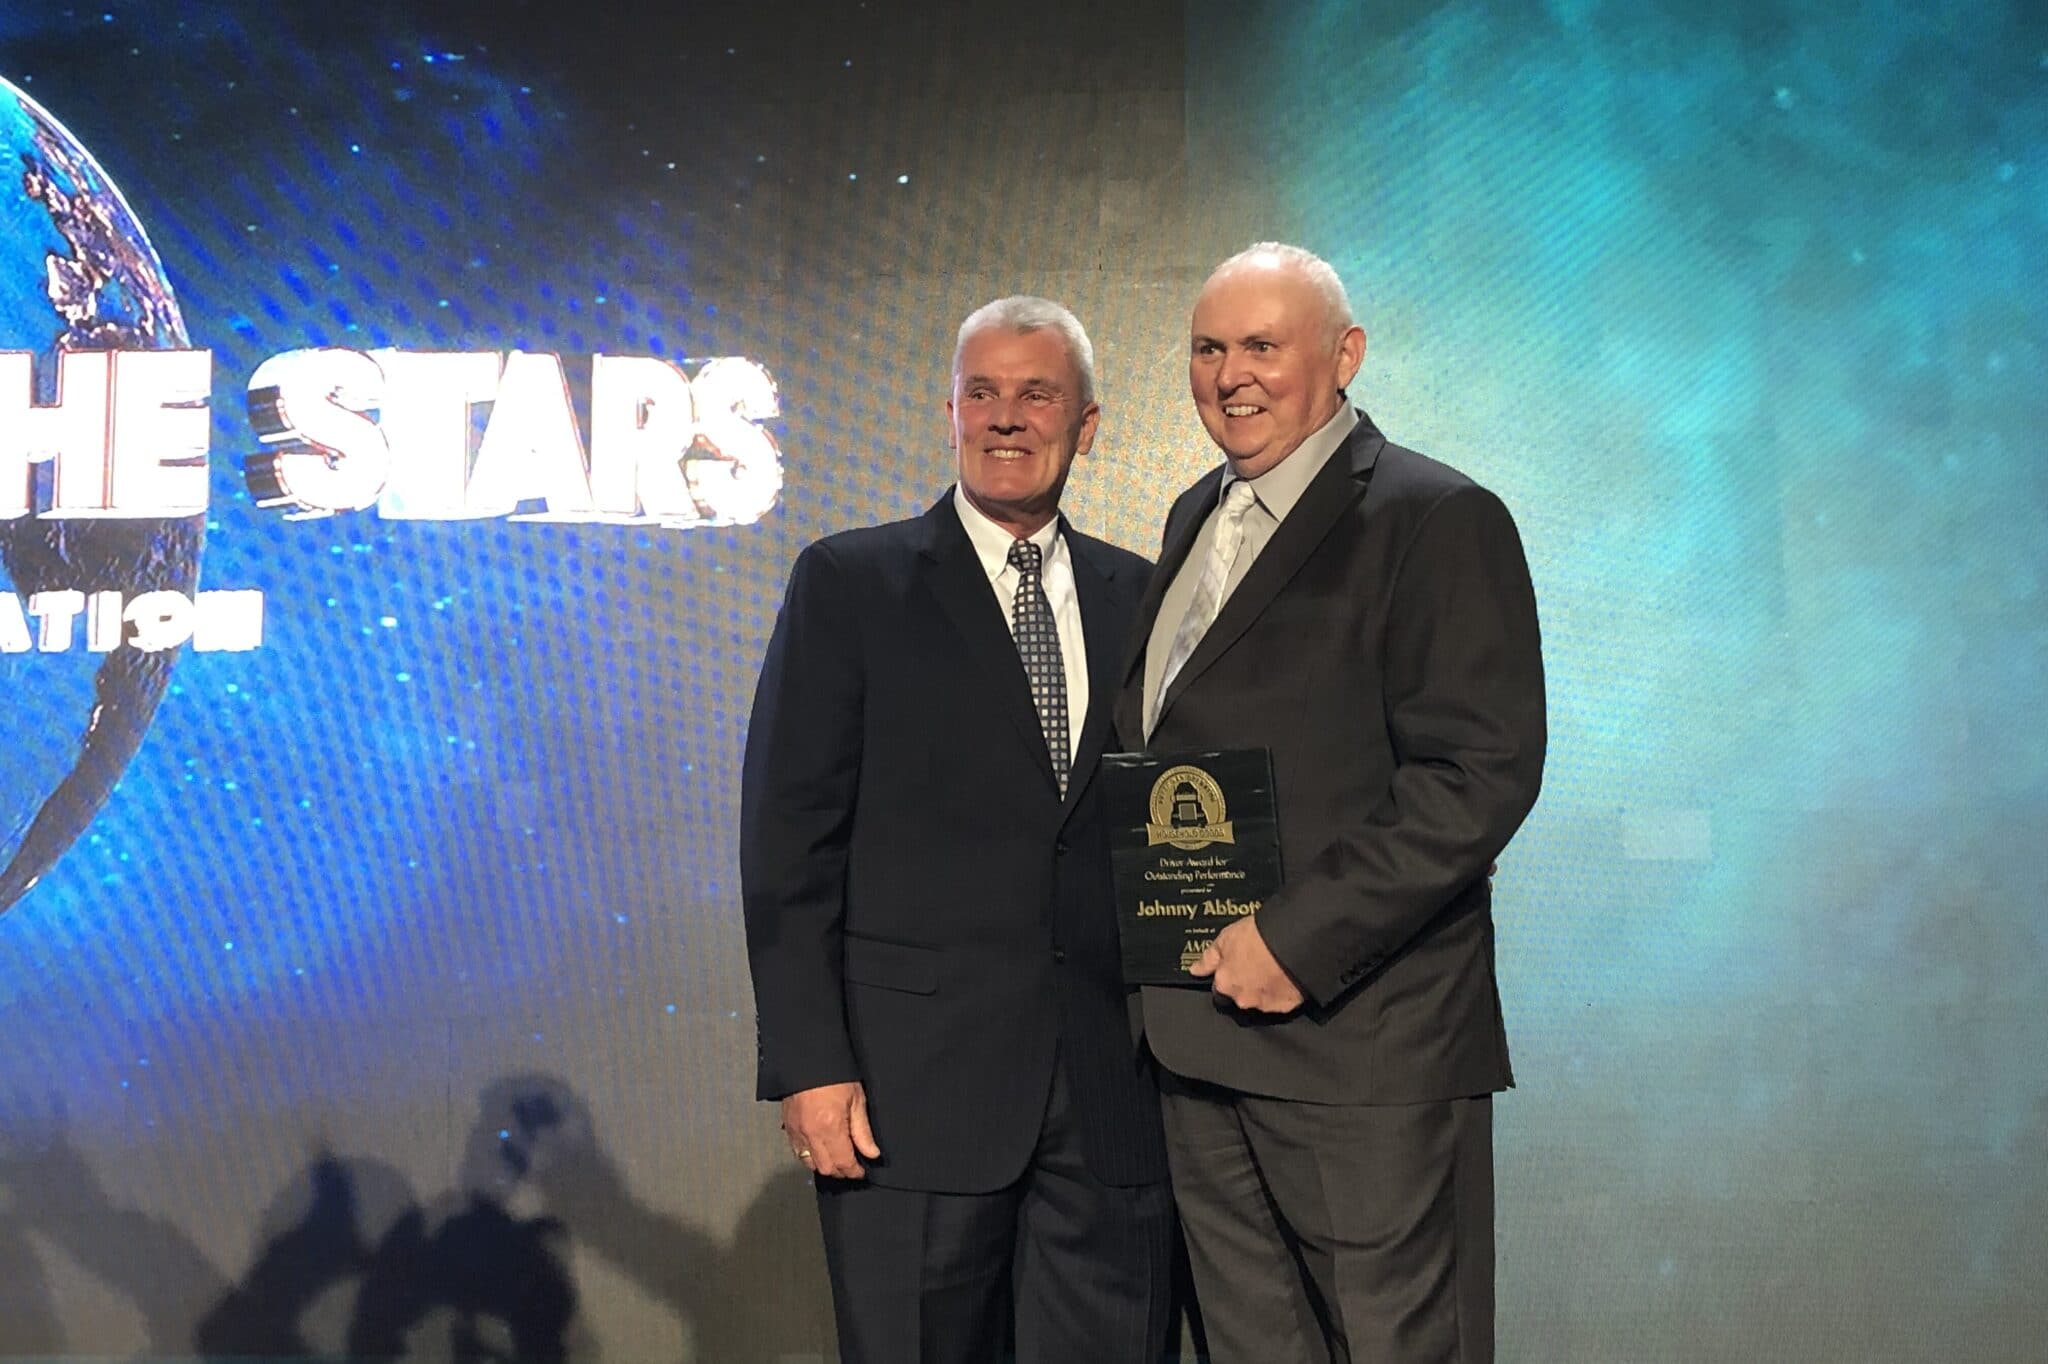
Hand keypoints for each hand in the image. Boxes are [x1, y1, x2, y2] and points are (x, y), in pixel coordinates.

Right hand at [780, 1081, 880, 1179]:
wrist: (807, 1060)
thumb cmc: (833, 1074)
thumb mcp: (856, 1100)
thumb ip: (863, 1131)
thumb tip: (871, 1153)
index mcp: (830, 1127)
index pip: (843, 1163)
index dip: (854, 1171)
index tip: (861, 1171)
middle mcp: (811, 1134)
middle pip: (826, 1168)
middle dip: (840, 1171)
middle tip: (851, 1166)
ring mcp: (797, 1132)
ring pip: (810, 1163)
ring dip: (824, 1165)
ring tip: (835, 1159)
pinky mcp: (788, 1127)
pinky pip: (797, 1152)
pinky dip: (809, 1156)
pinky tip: (819, 1150)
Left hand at [1189, 917, 1303, 1013]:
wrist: (1293, 940)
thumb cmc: (1258, 936)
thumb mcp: (1226, 938)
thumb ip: (1208, 958)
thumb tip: (1194, 970)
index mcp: (1224, 983)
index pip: (1218, 986)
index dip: (1227, 973)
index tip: (1236, 964)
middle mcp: (1242, 999)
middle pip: (1239, 995)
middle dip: (1245, 983)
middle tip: (1256, 963)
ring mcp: (1264, 1004)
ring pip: (1259, 1000)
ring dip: (1262, 988)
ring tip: (1272, 968)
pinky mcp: (1285, 1006)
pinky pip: (1280, 1002)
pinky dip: (1281, 993)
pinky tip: (1285, 976)